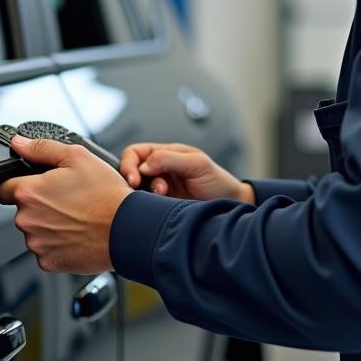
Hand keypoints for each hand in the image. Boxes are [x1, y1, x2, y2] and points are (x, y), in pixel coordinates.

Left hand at [0, 135, 132, 273]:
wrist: (126, 229)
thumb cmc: (105, 194)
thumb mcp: (77, 156)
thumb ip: (41, 148)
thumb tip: (19, 143)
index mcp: (29, 192)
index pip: (2, 188)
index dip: (17, 183)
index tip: (35, 185)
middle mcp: (27, 219)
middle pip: (22, 210)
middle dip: (38, 204)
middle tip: (66, 199)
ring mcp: (37, 243)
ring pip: (34, 231)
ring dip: (48, 224)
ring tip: (75, 216)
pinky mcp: (48, 261)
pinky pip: (46, 250)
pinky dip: (57, 243)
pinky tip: (76, 233)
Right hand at [120, 142, 254, 203]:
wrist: (231, 206)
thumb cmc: (218, 181)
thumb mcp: (197, 164)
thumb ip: (170, 159)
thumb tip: (144, 164)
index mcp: (165, 154)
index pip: (135, 153)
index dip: (129, 163)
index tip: (134, 177)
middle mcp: (159, 171)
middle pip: (131, 171)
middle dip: (133, 180)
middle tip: (138, 189)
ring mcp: (159, 190)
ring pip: (136, 190)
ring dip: (143, 194)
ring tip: (161, 196)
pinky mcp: (161, 207)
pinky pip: (145, 206)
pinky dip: (147, 207)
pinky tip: (160, 206)